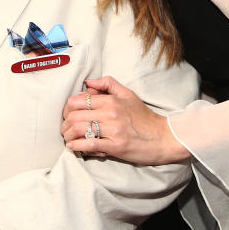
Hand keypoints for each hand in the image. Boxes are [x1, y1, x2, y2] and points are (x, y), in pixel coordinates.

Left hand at [61, 76, 190, 164]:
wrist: (164, 137)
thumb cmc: (144, 117)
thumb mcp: (128, 94)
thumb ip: (108, 84)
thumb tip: (88, 82)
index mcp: (111, 100)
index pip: (78, 100)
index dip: (67, 108)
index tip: (68, 115)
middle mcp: (110, 113)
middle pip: (74, 115)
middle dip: (64, 124)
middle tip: (65, 129)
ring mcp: (113, 130)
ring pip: (78, 130)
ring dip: (68, 136)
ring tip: (68, 139)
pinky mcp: (115, 146)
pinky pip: (89, 145)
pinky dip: (77, 147)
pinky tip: (73, 147)